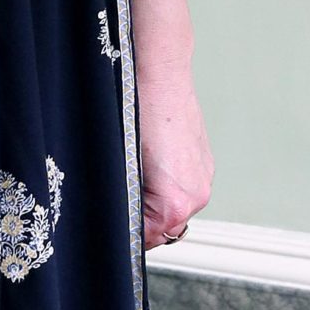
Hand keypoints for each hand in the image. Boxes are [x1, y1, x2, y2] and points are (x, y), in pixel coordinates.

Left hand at [128, 0, 213, 247]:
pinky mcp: (203, 162)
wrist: (159, 69)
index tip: (106, 221)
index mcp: (178, 201)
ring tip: (130, 172)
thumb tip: (113, 219)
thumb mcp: (119, 163)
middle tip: (113, 195)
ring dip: (150, 199)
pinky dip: (164, 182)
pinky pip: (181, 187)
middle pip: (161, 228)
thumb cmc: (136, 111)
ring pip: (171, 208)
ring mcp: (203, 176)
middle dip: (138, 215)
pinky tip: (146, 160)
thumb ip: (123, 199)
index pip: (146, 239)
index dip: (123, 231)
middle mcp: (197, 194)